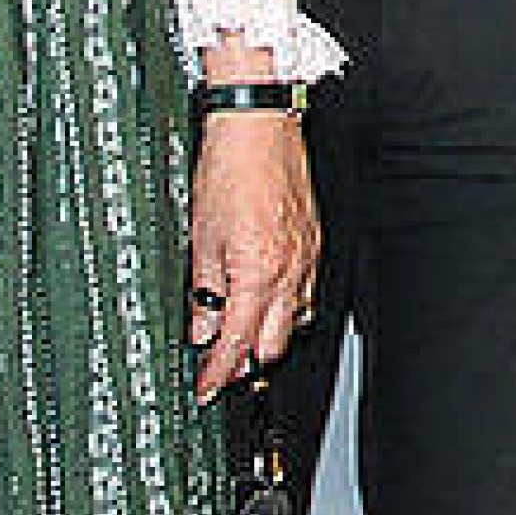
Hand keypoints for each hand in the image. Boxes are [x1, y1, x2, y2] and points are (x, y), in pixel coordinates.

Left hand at [185, 109, 317, 400]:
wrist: (258, 127)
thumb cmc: (228, 170)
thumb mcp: (201, 237)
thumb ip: (203, 290)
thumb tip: (201, 325)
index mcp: (258, 271)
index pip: (236, 340)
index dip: (217, 371)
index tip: (205, 387)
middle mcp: (289, 269)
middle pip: (273, 342)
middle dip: (246, 362)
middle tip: (221, 367)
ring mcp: (307, 256)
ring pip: (296, 319)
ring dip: (269, 335)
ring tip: (243, 336)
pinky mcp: (314, 241)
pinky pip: (307, 290)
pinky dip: (288, 305)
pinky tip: (269, 299)